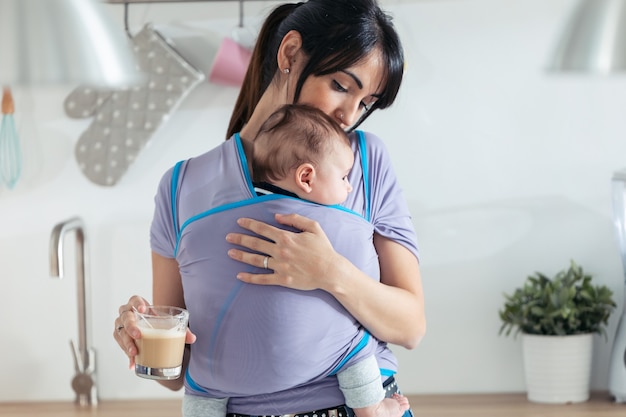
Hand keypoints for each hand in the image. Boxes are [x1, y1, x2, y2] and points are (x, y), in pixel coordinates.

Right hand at [113, 296, 196, 368]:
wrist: (150, 329)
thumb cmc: (158, 323)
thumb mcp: (168, 323)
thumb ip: (181, 329)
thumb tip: (192, 338)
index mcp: (139, 305)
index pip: (134, 300)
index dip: (136, 303)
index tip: (142, 309)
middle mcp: (127, 314)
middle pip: (125, 317)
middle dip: (130, 327)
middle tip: (138, 336)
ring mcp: (121, 326)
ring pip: (120, 332)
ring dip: (126, 343)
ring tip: (134, 353)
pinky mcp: (120, 338)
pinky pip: (121, 345)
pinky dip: (127, 355)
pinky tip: (133, 363)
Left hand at [226, 213, 343, 291]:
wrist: (330, 270)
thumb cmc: (323, 248)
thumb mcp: (313, 227)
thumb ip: (294, 219)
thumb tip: (277, 216)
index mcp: (287, 237)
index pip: (263, 229)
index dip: (250, 224)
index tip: (239, 222)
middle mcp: (280, 251)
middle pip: (255, 243)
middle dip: (240, 239)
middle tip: (228, 237)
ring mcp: (280, 266)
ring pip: (256, 260)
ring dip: (241, 255)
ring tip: (230, 252)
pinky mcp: (282, 279)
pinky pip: (263, 279)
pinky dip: (250, 278)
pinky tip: (240, 275)